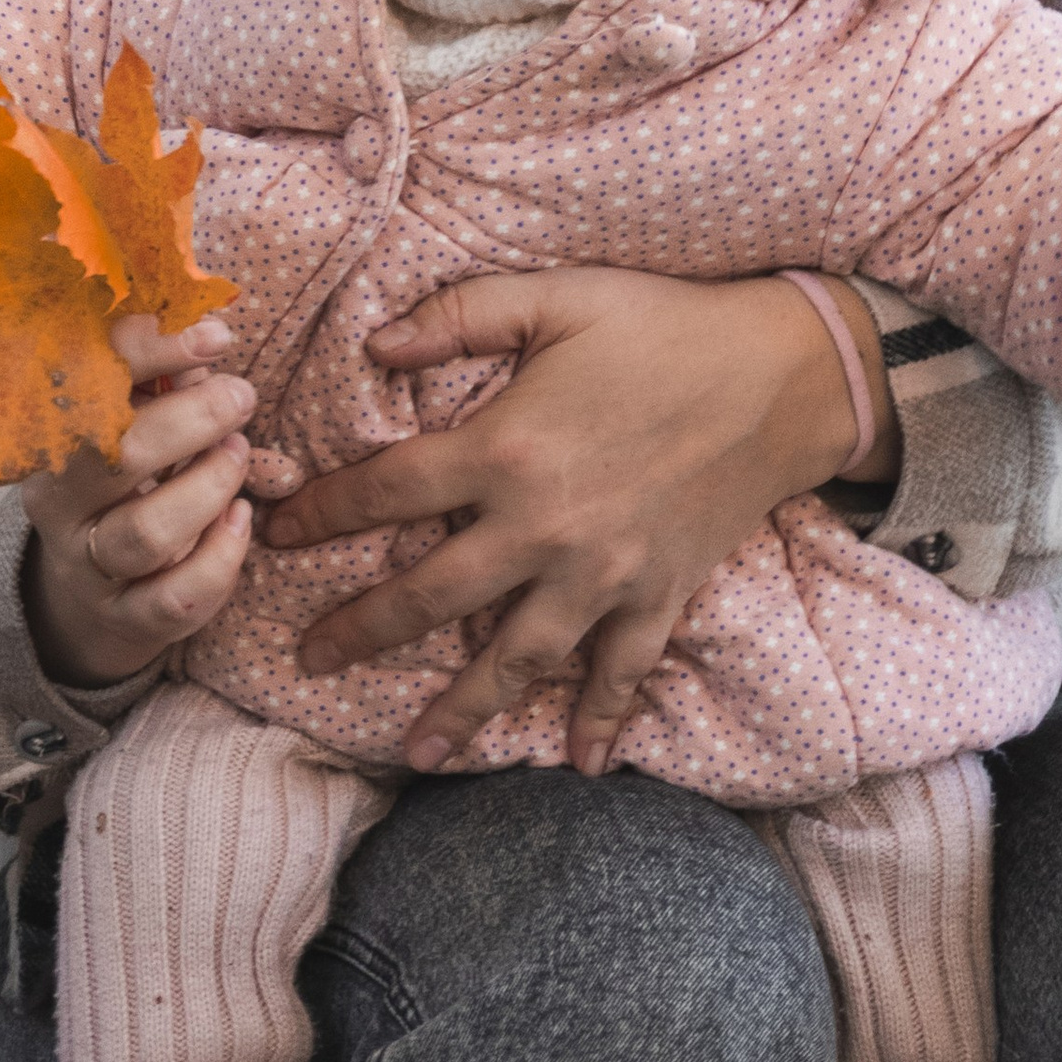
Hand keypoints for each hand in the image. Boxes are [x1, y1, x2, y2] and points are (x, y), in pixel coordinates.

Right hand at [21, 312, 258, 686]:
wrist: (88, 592)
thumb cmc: (120, 483)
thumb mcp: (124, 424)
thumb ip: (158, 379)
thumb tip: (208, 327)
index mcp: (49, 439)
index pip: (87, 386)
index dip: (151, 354)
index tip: (216, 336)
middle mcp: (59, 505)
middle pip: (115, 459)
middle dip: (191, 421)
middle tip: (240, 396)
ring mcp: (90, 568)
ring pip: (147, 534)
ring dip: (208, 489)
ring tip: (239, 454)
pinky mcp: (127, 617)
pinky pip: (177, 597)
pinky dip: (221, 557)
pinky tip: (240, 518)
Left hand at [260, 264, 893, 776]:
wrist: (782, 375)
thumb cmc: (662, 325)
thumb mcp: (556, 295)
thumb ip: (459, 315)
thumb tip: (375, 342)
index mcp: (502, 451)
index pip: (384, 493)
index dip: (321, 515)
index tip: (278, 534)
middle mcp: (541, 529)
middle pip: (428, 598)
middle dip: (360, 634)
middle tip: (308, 663)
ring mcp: (602, 575)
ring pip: (514, 660)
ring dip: (460, 711)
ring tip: (413, 754)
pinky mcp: (658, 596)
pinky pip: (622, 673)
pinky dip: (602, 721)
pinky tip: (580, 766)